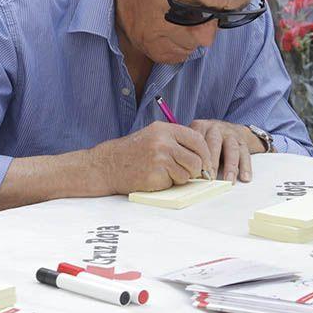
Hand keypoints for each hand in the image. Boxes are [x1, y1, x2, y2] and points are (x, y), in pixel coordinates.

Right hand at [92, 121, 211, 193]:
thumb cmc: (133, 152)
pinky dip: (170, 183)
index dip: (205, 153)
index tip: (205, 162)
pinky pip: (175, 182)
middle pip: (197, 159)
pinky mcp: (156, 174)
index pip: (197, 139)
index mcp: (164, 129)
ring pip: (188, 173)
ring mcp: (160, 158)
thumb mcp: (154, 136)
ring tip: (166, 173)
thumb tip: (202, 156)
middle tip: (189, 173)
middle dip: (196, 170)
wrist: (108, 165)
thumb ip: (176, 142)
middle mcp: (163, 142)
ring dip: (182, 177)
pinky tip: (157, 178)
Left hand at [189, 120, 255, 182]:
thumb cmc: (206, 139)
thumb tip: (181, 171)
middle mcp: (216, 128)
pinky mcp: (242, 142)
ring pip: (232, 149)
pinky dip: (246, 167)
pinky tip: (245, 178)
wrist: (229, 128)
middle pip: (214, 143)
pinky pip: (245, 154)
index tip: (195, 172)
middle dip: (213, 162)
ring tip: (229, 181)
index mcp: (201, 126)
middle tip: (210, 177)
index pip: (197, 140)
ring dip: (231, 166)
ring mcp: (230, 134)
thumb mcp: (194, 137)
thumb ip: (187, 149)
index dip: (197, 156)